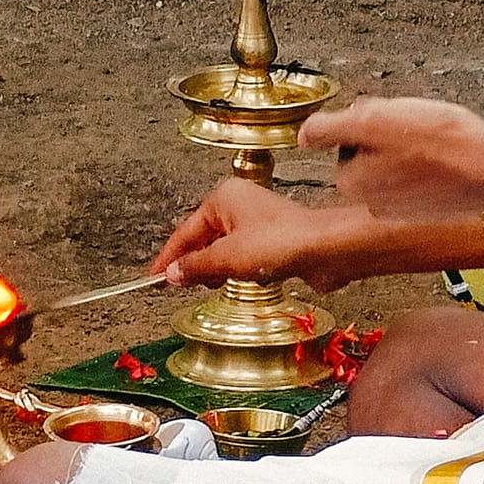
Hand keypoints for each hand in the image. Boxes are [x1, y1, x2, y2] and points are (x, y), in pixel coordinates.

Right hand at [151, 177, 353, 291]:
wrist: (328, 249)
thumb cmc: (283, 242)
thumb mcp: (228, 259)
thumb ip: (196, 267)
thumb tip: (172, 274)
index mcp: (223, 198)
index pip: (184, 231)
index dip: (169, 257)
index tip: (154, 276)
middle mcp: (239, 205)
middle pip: (203, 239)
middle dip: (194, 263)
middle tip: (182, 284)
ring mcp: (257, 222)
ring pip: (223, 250)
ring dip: (217, 269)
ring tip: (214, 284)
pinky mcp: (274, 241)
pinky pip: (244, 257)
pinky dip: (238, 271)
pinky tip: (240, 282)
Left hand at [299, 97, 483, 222]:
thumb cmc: (443, 143)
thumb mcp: (376, 120)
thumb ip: (332, 128)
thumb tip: (305, 136)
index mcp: (353, 183)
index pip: (343, 138)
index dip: (366, 121)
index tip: (389, 119)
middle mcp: (371, 203)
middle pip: (368, 151)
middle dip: (385, 135)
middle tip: (415, 126)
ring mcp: (401, 208)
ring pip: (394, 162)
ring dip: (409, 147)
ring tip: (437, 142)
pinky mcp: (427, 208)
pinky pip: (419, 177)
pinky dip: (430, 165)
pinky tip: (449, 158)